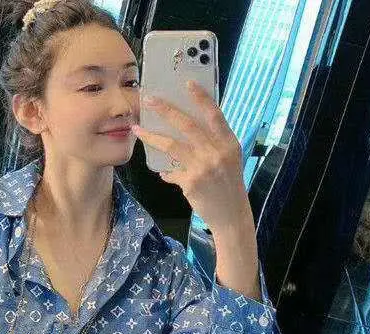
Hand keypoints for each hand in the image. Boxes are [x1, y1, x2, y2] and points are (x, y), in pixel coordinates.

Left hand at [132, 80, 251, 234]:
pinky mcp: (191, 183)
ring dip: (152, 137)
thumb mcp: (230, 159)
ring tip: (138, 130)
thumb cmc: (229, 185)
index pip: (214, 115)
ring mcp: (203, 168)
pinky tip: (164, 173)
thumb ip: (214, 142)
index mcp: (229, 143)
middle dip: (166, 110)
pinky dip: (166, 172)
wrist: (231, 215)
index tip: (187, 83)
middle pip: (187, 125)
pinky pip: (171, 172)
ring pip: (172, 145)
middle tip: (149, 100)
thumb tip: (189, 126)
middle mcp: (217, 153)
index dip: (201, 98)